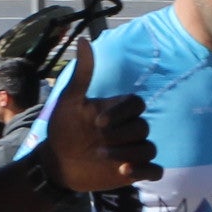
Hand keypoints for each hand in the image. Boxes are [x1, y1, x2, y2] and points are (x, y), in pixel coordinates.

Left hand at [39, 35, 157, 192]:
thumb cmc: (63, 129)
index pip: (136, 104)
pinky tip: (124, 171)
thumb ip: (82, 73)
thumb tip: (83, 40)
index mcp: (118, 110)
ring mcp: (133, 150)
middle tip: (96, 142)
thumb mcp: (70, 101)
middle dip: (121, 135)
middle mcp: (128, 129)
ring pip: (149, 149)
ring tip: (102, 156)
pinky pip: (154, 170)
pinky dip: (144, 170)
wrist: (56, 162)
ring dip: (129, 153)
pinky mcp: (134, 171)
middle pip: (143, 127)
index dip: (121, 112)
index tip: (97, 122)